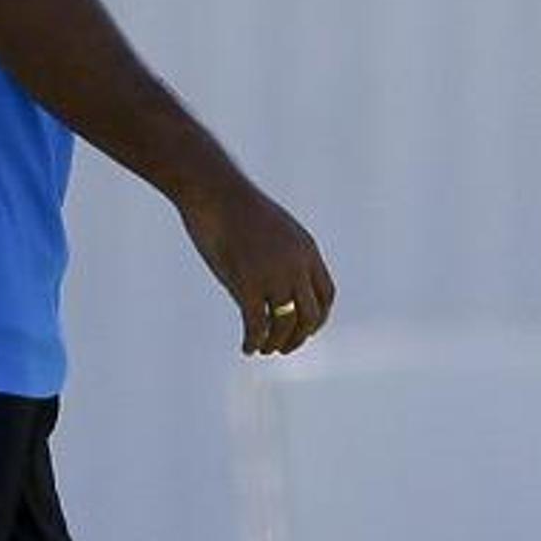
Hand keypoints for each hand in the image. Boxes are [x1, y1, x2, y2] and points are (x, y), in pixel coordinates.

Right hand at [177, 173, 334, 355]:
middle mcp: (296, 265)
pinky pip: (257, 324)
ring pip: (285, 323)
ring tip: (262, 349)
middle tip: (281, 346)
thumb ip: (278, 254)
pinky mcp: (247, 283)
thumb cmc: (234, 207)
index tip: (302, 329)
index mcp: (307, 250)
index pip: (326, 295)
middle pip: (310, 315)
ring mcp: (273, 275)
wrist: (213, 191)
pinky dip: (253, 341)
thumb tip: (272, 279)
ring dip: (275, 343)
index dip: (318, 318)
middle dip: (298, 337)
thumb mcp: (270, 230)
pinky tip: (245, 347)